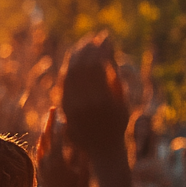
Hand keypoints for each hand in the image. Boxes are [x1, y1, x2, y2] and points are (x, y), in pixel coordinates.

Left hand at [36, 106, 89, 186]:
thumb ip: (83, 156)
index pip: (59, 136)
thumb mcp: (82, 172)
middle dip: (51, 120)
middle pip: (47, 134)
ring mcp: (41, 162)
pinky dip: (43, 140)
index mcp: (57, 158)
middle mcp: (46, 158)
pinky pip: (39, 149)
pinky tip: (46, 135)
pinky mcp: (39, 166)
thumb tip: (87, 142)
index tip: (67, 114)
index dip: (63, 124)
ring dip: (46, 129)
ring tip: (51, 118)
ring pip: (42, 141)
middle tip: (54, 108)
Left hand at [60, 32, 129, 156]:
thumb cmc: (118, 121)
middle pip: (80, 67)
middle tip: (91, 39)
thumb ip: (113, 71)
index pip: (96, 65)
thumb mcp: (121, 98)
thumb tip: (108, 45)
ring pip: (69, 73)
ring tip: (83, 46)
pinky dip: (68, 69)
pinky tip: (74, 61)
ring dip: (75, 57)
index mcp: (103, 99)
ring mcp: (71, 106)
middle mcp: (85, 102)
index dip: (98, 49)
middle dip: (86, 50)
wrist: (102, 147)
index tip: (102, 38)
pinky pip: (64, 82)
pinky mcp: (64, 107)